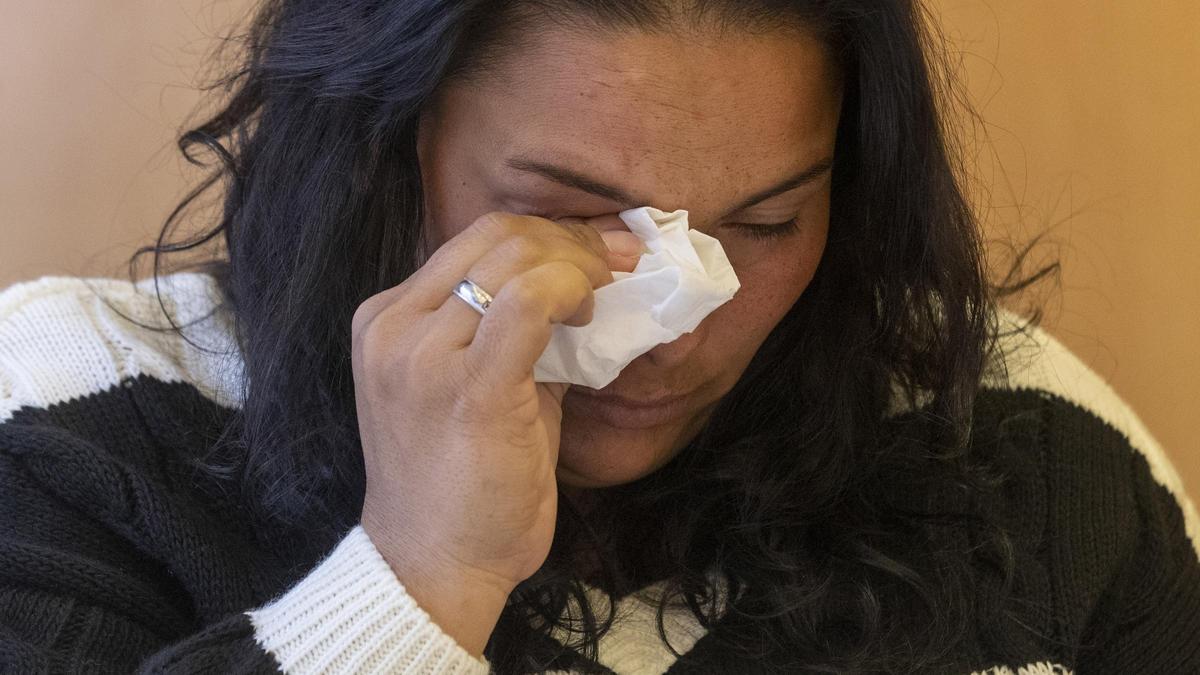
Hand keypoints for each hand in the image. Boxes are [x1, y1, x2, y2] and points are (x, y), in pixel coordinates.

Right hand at [352, 211, 640, 654]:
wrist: (432, 567)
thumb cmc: (460, 485)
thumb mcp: (468, 387)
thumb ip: (504, 332)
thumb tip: (576, 285)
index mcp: (387, 319)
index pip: (474, 241)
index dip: (548, 235)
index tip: (598, 254)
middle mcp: (395, 326)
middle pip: (496, 236)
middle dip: (572, 239)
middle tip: (618, 265)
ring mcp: (423, 354)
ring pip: (515, 257)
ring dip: (580, 263)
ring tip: (607, 292)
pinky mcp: (468, 386)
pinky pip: (530, 301)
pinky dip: (572, 290)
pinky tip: (588, 317)